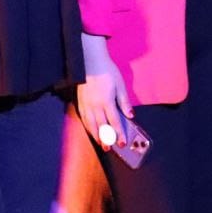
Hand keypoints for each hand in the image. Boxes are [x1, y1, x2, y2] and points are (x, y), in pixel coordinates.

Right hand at [75, 33, 132, 149]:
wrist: (90, 63)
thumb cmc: (108, 72)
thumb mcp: (120, 85)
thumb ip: (125, 102)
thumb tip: (131, 115)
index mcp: (107, 101)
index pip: (114, 121)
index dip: (118, 133)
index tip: (122, 143)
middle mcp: (95, 106)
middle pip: (101, 126)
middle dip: (106, 139)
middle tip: (110, 149)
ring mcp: (86, 105)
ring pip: (91, 124)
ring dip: (96, 136)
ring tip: (101, 144)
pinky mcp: (80, 103)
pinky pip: (84, 119)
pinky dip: (88, 127)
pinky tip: (91, 131)